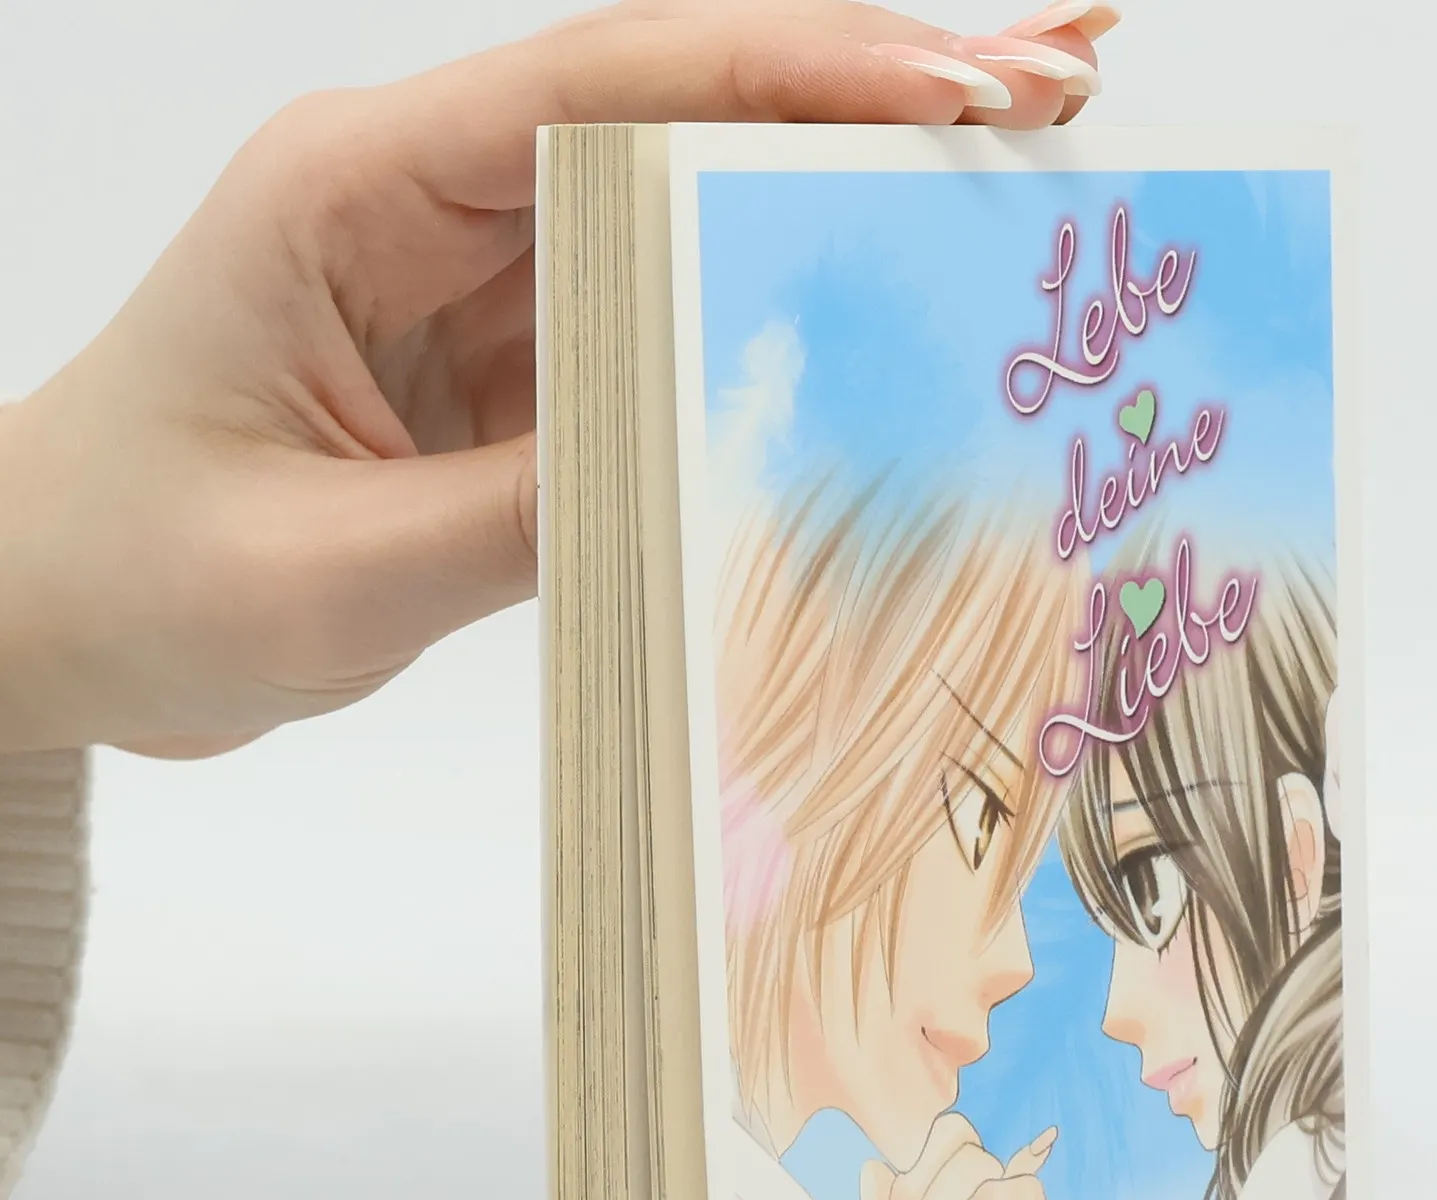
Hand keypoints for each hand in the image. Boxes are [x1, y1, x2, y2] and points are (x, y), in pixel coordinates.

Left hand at [0, 1, 1112, 755]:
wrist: (53, 615)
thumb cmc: (135, 576)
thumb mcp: (328, 576)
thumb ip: (522, 518)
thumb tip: (722, 471)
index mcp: (354, 190)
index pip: (604, 86)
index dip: (794, 73)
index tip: (959, 98)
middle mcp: (430, 199)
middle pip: (678, 104)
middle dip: (871, 89)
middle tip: (1061, 97)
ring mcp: (481, 277)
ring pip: (693, 199)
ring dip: (848, 184)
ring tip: (1025, 174)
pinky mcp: (513, 360)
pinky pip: (668, 315)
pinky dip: (780, 302)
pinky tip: (890, 300)